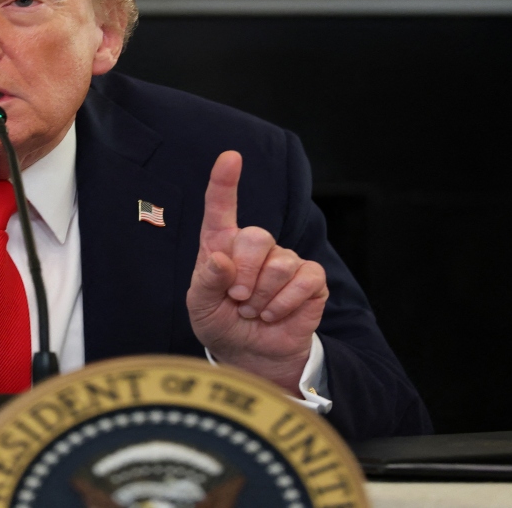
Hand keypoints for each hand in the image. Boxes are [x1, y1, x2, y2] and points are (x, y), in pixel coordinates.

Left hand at [186, 151, 327, 392]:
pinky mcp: (311, 279)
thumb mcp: (200, 307)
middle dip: (244, 275)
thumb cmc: (220, 322)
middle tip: (238, 299)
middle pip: (256, 237)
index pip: (221, 207)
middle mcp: (255, 246)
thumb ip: (205, 283)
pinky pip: (305, 280)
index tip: (230, 157)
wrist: (250, 354)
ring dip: (263, 297)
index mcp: (221, 244)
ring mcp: (286, 260)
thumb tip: (220, 259)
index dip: (225, 181)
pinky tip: (274, 314)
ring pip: (280, 264)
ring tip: (254, 311)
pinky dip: (285, 304)